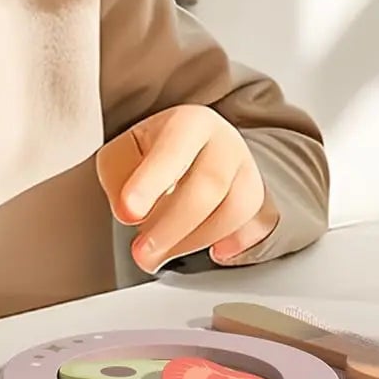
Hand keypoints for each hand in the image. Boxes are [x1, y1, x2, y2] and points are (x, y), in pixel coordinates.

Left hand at [96, 104, 278, 270]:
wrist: (196, 152)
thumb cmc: (155, 153)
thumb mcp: (124, 152)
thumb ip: (117, 177)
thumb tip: (128, 212)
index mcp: (188, 123)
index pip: (173, 151)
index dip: (150, 183)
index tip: (129, 213)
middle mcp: (225, 143)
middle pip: (209, 186)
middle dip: (171, 227)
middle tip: (141, 253)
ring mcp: (248, 171)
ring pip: (235, 210)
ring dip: (194, 242)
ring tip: (161, 255)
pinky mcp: (261, 201)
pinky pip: (257, 227)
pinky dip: (235, 244)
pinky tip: (215, 252)